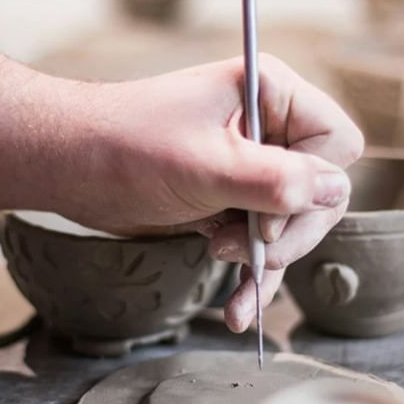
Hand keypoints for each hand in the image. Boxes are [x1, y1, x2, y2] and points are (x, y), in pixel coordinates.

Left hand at [0, 35, 363, 333]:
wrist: (67, 168)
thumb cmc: (126, 148)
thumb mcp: (206, 166)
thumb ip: (275, 180)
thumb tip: (334, 192)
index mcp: (270, 94)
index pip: (335, 143)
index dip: (312, 184)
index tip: (268, 213)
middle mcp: (268, 127)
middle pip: (321, 191)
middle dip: (288, 231)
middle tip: (247, 248)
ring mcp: (251, 166)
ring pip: (293, 224)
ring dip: (269, 262)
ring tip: (237, 294)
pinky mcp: (231, 200)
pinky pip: (261, 242)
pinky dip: (252, 275)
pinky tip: (240, 310)